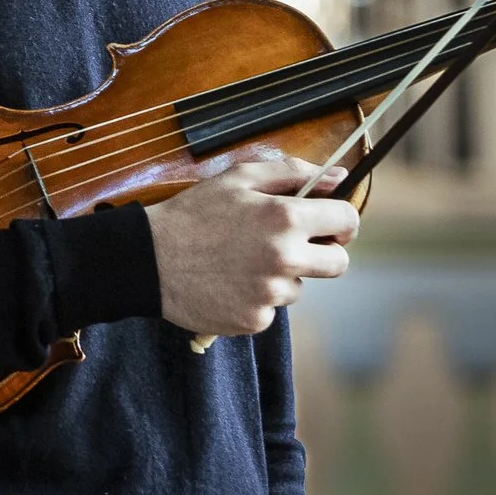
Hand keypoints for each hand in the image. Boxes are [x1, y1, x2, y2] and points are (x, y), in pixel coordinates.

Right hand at [148, 152, 357, 337]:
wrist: (149, 259)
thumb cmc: (193, 214)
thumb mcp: (238, 179)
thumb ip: (291, 173)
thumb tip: (335, 177)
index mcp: (284, 218)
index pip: (347, 221)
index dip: (341, 219)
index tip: (330, 222)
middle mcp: (284, 259)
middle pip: (339, 265)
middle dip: (324, 253)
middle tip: (293, 245)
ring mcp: (270, 295)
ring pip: (300, 287)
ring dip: (282, 275)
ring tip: (242, 261)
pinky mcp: (255, 320)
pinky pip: (272, 309)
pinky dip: (257, 298)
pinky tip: (230, 282)